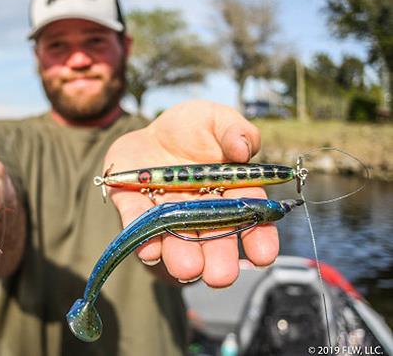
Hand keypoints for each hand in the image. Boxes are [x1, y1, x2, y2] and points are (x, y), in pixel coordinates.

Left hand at [105, 100, 276, 286]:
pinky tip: (149, 250)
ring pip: (176, 238)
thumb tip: (243, 150)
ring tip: (186, 269)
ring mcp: (167, 210)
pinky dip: (142, 236)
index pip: (249, 216)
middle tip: (220, 277)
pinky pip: (137, 222)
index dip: (258, 237)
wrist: (149, 129)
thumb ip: (234, 131)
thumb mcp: (217, 119)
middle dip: (217, 259)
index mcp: (229, 191)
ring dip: (181, 255)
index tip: (262, 256)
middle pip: (212, 237)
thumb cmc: (193, 127)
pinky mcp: (133, 205)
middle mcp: (201, 209)